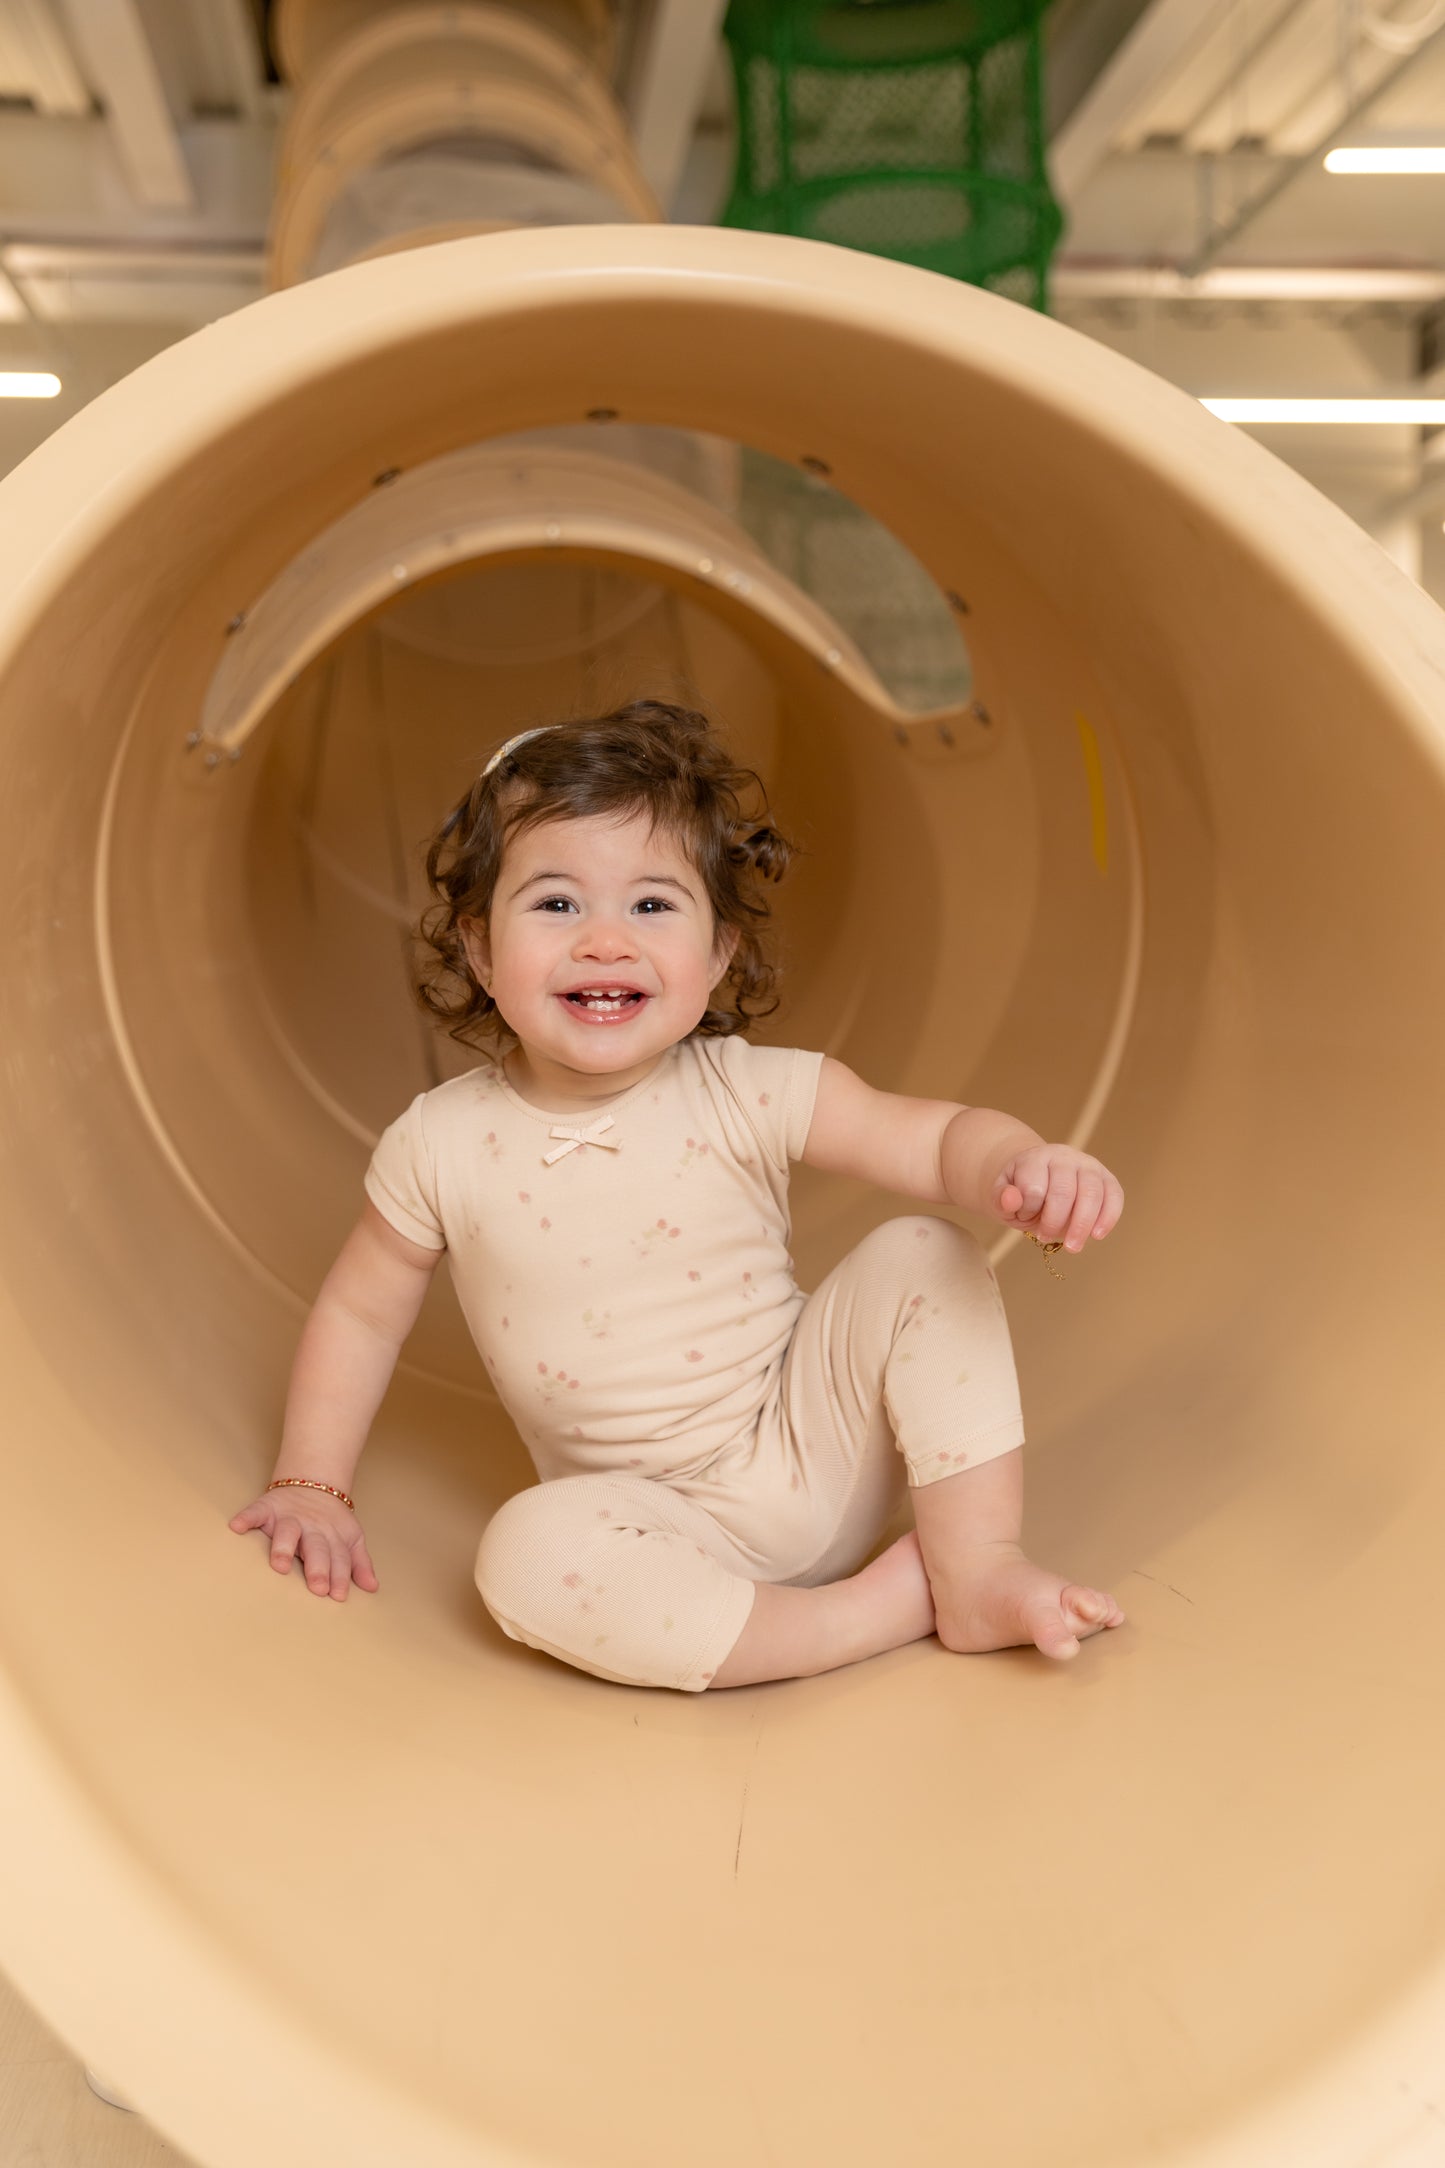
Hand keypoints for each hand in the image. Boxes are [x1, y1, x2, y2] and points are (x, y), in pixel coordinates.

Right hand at [228, 1487, 378, 1600]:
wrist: (313, 1483)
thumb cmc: (330, 1522)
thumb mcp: (350, 1539)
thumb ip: (359, 1563)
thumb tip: (372, 1588)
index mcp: (333, 1536)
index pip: (338, 1557)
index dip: (339, 1575)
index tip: (338, 1595)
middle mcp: (312, 1527)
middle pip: (316, 1548)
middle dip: (318, 1567)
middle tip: (318, 1586)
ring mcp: (289, 1517)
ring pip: (287, 1531)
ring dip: (283, 1546)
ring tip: (280, 1565)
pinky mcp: (268, 1507)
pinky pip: (255, 1511)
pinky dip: (246, 1517)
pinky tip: (237, 1527)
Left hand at [992, 1144, 1122, 1251]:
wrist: (1038, 1178)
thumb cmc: (1019, 1191)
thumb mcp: (1001, 1196)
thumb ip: (1002, 1198)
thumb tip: (1012, 1199)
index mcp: (1036, 1158)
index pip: (1034, 1187)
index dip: (1028, 1210)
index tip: (1023, 1217)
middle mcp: (1064, 1157)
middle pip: (1065, 1191)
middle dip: (1055, 1221)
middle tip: (1044, 1237)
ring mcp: (1088, 1165)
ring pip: (1092, 1193)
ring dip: (1082, 1225)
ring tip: (1072, 1247)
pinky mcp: (1106, 1178)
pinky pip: (1114, 1195)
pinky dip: (1109, 1217)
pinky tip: (1097, 1235)